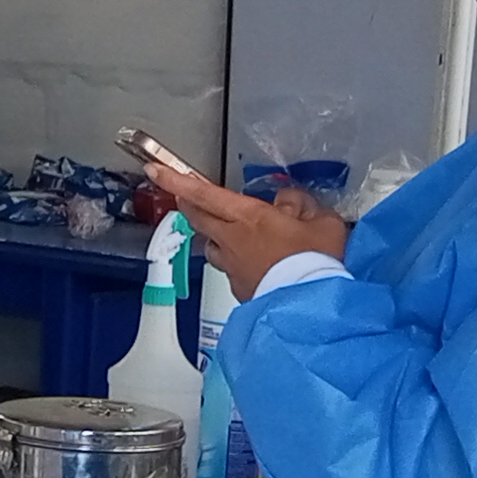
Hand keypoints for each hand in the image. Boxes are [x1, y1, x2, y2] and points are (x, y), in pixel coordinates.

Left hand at [160, 161, 351, 291]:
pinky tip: (253, 264)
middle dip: (188, 203)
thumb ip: (301, 206)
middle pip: (199, 218)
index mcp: (249, 217)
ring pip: (211, 245)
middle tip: (184, 195)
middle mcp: (232, 240)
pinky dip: (235, 261)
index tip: (154, 170)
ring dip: (213, 236)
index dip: (176, 180)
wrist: (310, 306)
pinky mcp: (238, 288)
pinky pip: (229, 269)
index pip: (204, 194)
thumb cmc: (316, 260)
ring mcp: (232, 266)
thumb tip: (286, 202)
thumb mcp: (322, 222)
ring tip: (227, 233)